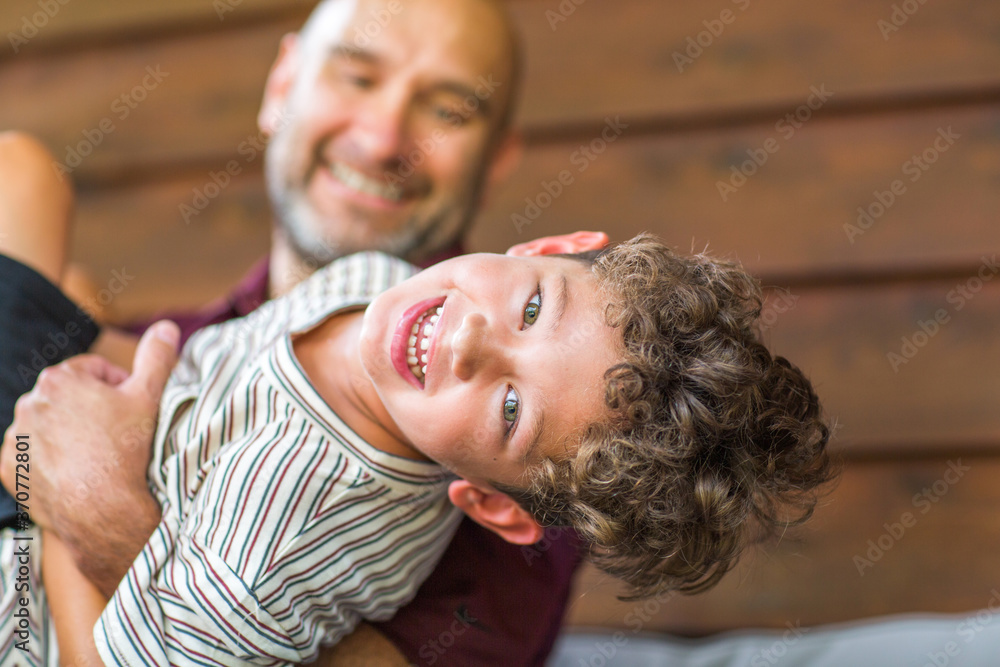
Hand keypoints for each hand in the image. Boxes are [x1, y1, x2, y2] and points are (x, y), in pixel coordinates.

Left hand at [0, 321, 178, 594]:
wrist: (103, 507)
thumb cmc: (127, 449)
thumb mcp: (149, 396)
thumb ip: (156, 357)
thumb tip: (166, 326)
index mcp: (59, 379)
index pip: (93, 371)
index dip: (118, 387)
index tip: (129, 409)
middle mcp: (29, 403)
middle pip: (69, 398)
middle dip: (91, 409)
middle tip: (117, 433)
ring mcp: (16, 437)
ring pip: (49, 425)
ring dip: (69, 433)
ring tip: (97, 454)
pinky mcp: (8, 467)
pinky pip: (29, 455)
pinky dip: (48, 459)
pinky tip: (75, 470)